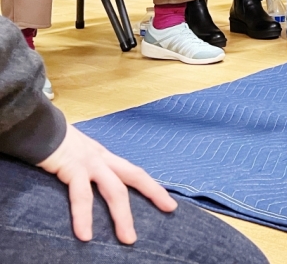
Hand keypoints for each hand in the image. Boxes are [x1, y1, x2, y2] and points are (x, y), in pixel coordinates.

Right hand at [37, 125, 177, 243]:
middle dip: (153, 193)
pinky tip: (85, 234)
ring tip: (128, 239)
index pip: (135, 172)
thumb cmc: (56, 143)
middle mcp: (102, 159)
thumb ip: (90, 169)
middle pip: (134, 176)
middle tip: (169, 210)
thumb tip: (96, 187)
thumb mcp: (79, 156)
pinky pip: (81, 196)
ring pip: (114, 190)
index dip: (153, 187)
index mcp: (105, 157)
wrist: (38, 128)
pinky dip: (83, 216)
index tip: (170, 202)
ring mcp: (89, 163)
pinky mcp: (72, 168)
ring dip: (122, 216)